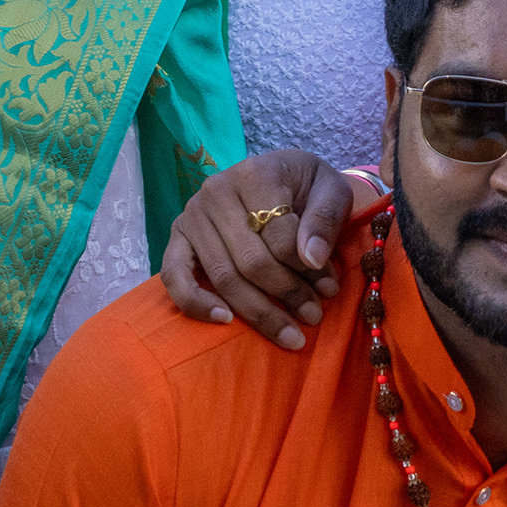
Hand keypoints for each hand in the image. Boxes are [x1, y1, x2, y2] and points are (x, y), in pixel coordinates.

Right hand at [162, 149, 380, 348]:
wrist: (282, 178)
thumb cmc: (307, 188)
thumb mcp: (332, 191)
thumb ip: (325, 219)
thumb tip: (312, 259)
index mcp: (254, 173)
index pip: (279, 235)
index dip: (308, 269)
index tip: (330, 288)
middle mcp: (216, 191)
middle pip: (251, 261)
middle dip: (287, 294)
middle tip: (313, 316)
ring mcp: (192, 215)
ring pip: (223, 276)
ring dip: (258, 311)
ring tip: (289, 333)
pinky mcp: (177, 237)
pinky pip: (174, 276)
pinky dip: (195, 303)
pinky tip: (225, 320)